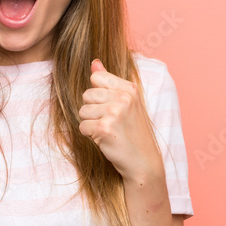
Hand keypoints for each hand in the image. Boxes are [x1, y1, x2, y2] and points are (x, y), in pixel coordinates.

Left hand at [78, 59, 162, 183]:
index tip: (112, 108)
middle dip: (93, 111)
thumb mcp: (127, 103)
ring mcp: (114, 112)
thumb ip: (109, 81)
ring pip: (82, 111)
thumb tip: (94, 62)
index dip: (98, 96)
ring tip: (109, 131)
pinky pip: (82, 127)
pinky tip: (106, 140)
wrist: (144, 162)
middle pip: (86, 95)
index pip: (96, 78)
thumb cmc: (133, 132)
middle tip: (111, 123)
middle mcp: (123, 97)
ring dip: (91, 124)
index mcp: (129, 88)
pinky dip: (90, 136)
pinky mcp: (104, 128)